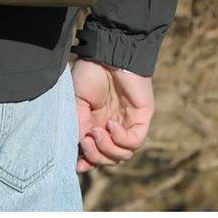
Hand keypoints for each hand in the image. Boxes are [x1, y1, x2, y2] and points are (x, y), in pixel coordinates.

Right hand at [72, 57, 154, 172]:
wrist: (107, 53)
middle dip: (95, 156)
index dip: (88, 161)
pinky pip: (134, 142)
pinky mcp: (141, 119)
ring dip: (107, 149)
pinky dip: (120, 139)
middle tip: (86, 142)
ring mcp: (128, 123)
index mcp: (97, 122)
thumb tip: (79, 151)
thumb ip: (78, 126)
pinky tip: (110, 124)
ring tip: (96, 132)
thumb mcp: (76, 102)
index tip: (77, 164)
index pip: (97, 152)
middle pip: (109, 158)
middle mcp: (113, 126)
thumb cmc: (90, 72)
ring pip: (123, 155)